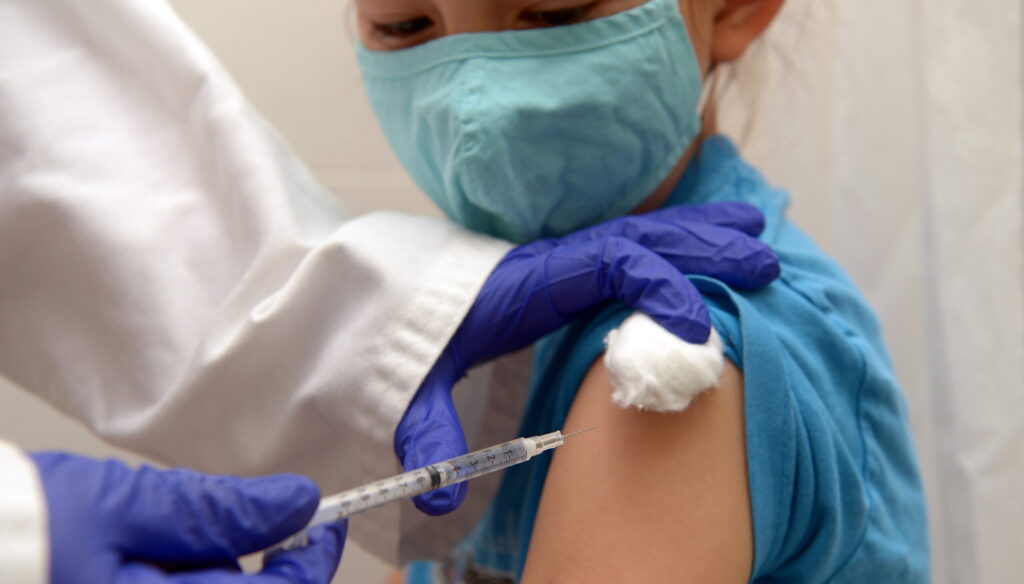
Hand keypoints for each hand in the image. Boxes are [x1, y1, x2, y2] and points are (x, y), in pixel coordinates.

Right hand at [30, 452, 344, 583]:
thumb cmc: (30, 528)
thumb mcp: (129, 504)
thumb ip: (218, 510)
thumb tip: (296, 501)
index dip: (315, 561)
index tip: (326, 521)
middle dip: (273, 566)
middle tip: (272, 520)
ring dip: (230, 569)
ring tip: (193, 529)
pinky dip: (197, 578)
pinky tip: (170, 552)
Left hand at [395, 201, 779, 514]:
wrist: (409, 302)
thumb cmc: (428, 341)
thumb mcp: (422, 386)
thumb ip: (431, 435)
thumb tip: (438, 502)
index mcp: (534, 282)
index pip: (608, 264)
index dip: (657, 288)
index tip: (698, 329)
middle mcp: (559, 260)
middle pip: (641, 238)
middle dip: (704, 248)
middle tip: (765, 261)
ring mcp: (571, 257)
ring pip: (645, 233)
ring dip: (701, 231)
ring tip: (757, 229)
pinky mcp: (578, 265)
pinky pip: (637, 243)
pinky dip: (679, 237)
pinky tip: (714, 238)